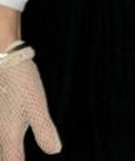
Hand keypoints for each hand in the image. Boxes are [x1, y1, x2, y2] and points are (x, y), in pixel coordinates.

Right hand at [0, 43, 61, 158]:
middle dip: (12, 159)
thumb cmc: (19, 81)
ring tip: (17, 153)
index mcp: (8, 135)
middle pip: (4, 155)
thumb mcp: (36, 105)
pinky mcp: (0, 112)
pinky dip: (6, 141)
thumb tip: (55, 150)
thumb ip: (44, 130)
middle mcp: (0, 132)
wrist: (3, 58)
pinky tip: (11, 135)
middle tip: (21, 158)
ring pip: (2, 145)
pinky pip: (2, 133)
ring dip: (8, 151)